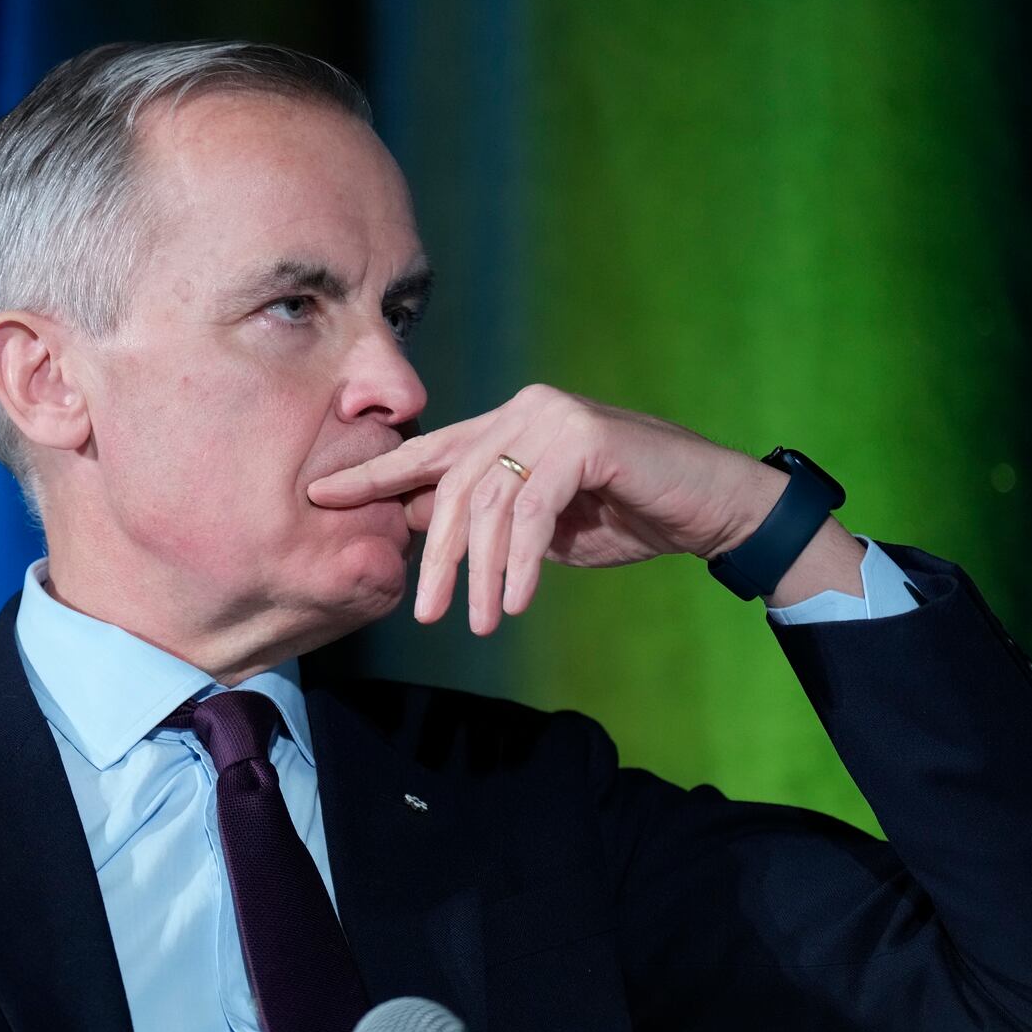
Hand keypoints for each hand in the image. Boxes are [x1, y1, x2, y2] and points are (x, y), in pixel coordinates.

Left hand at [307, 384, 845, 632]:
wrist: (711, 506)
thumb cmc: (628, 514)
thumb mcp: (542, 525)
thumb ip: (488, 517)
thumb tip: (420, 524)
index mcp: (506, 424)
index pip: (426, 451)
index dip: (373, 475)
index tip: (321, 496)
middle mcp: (522, 410)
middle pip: (452, 487)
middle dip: (436, 556)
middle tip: (423, 611)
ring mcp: (551, 417)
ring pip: (489, 505)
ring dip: (483, 574)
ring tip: (480, 621)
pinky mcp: (582, 437)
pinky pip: (531, 512)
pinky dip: (522, 564)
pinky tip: (517, 601)